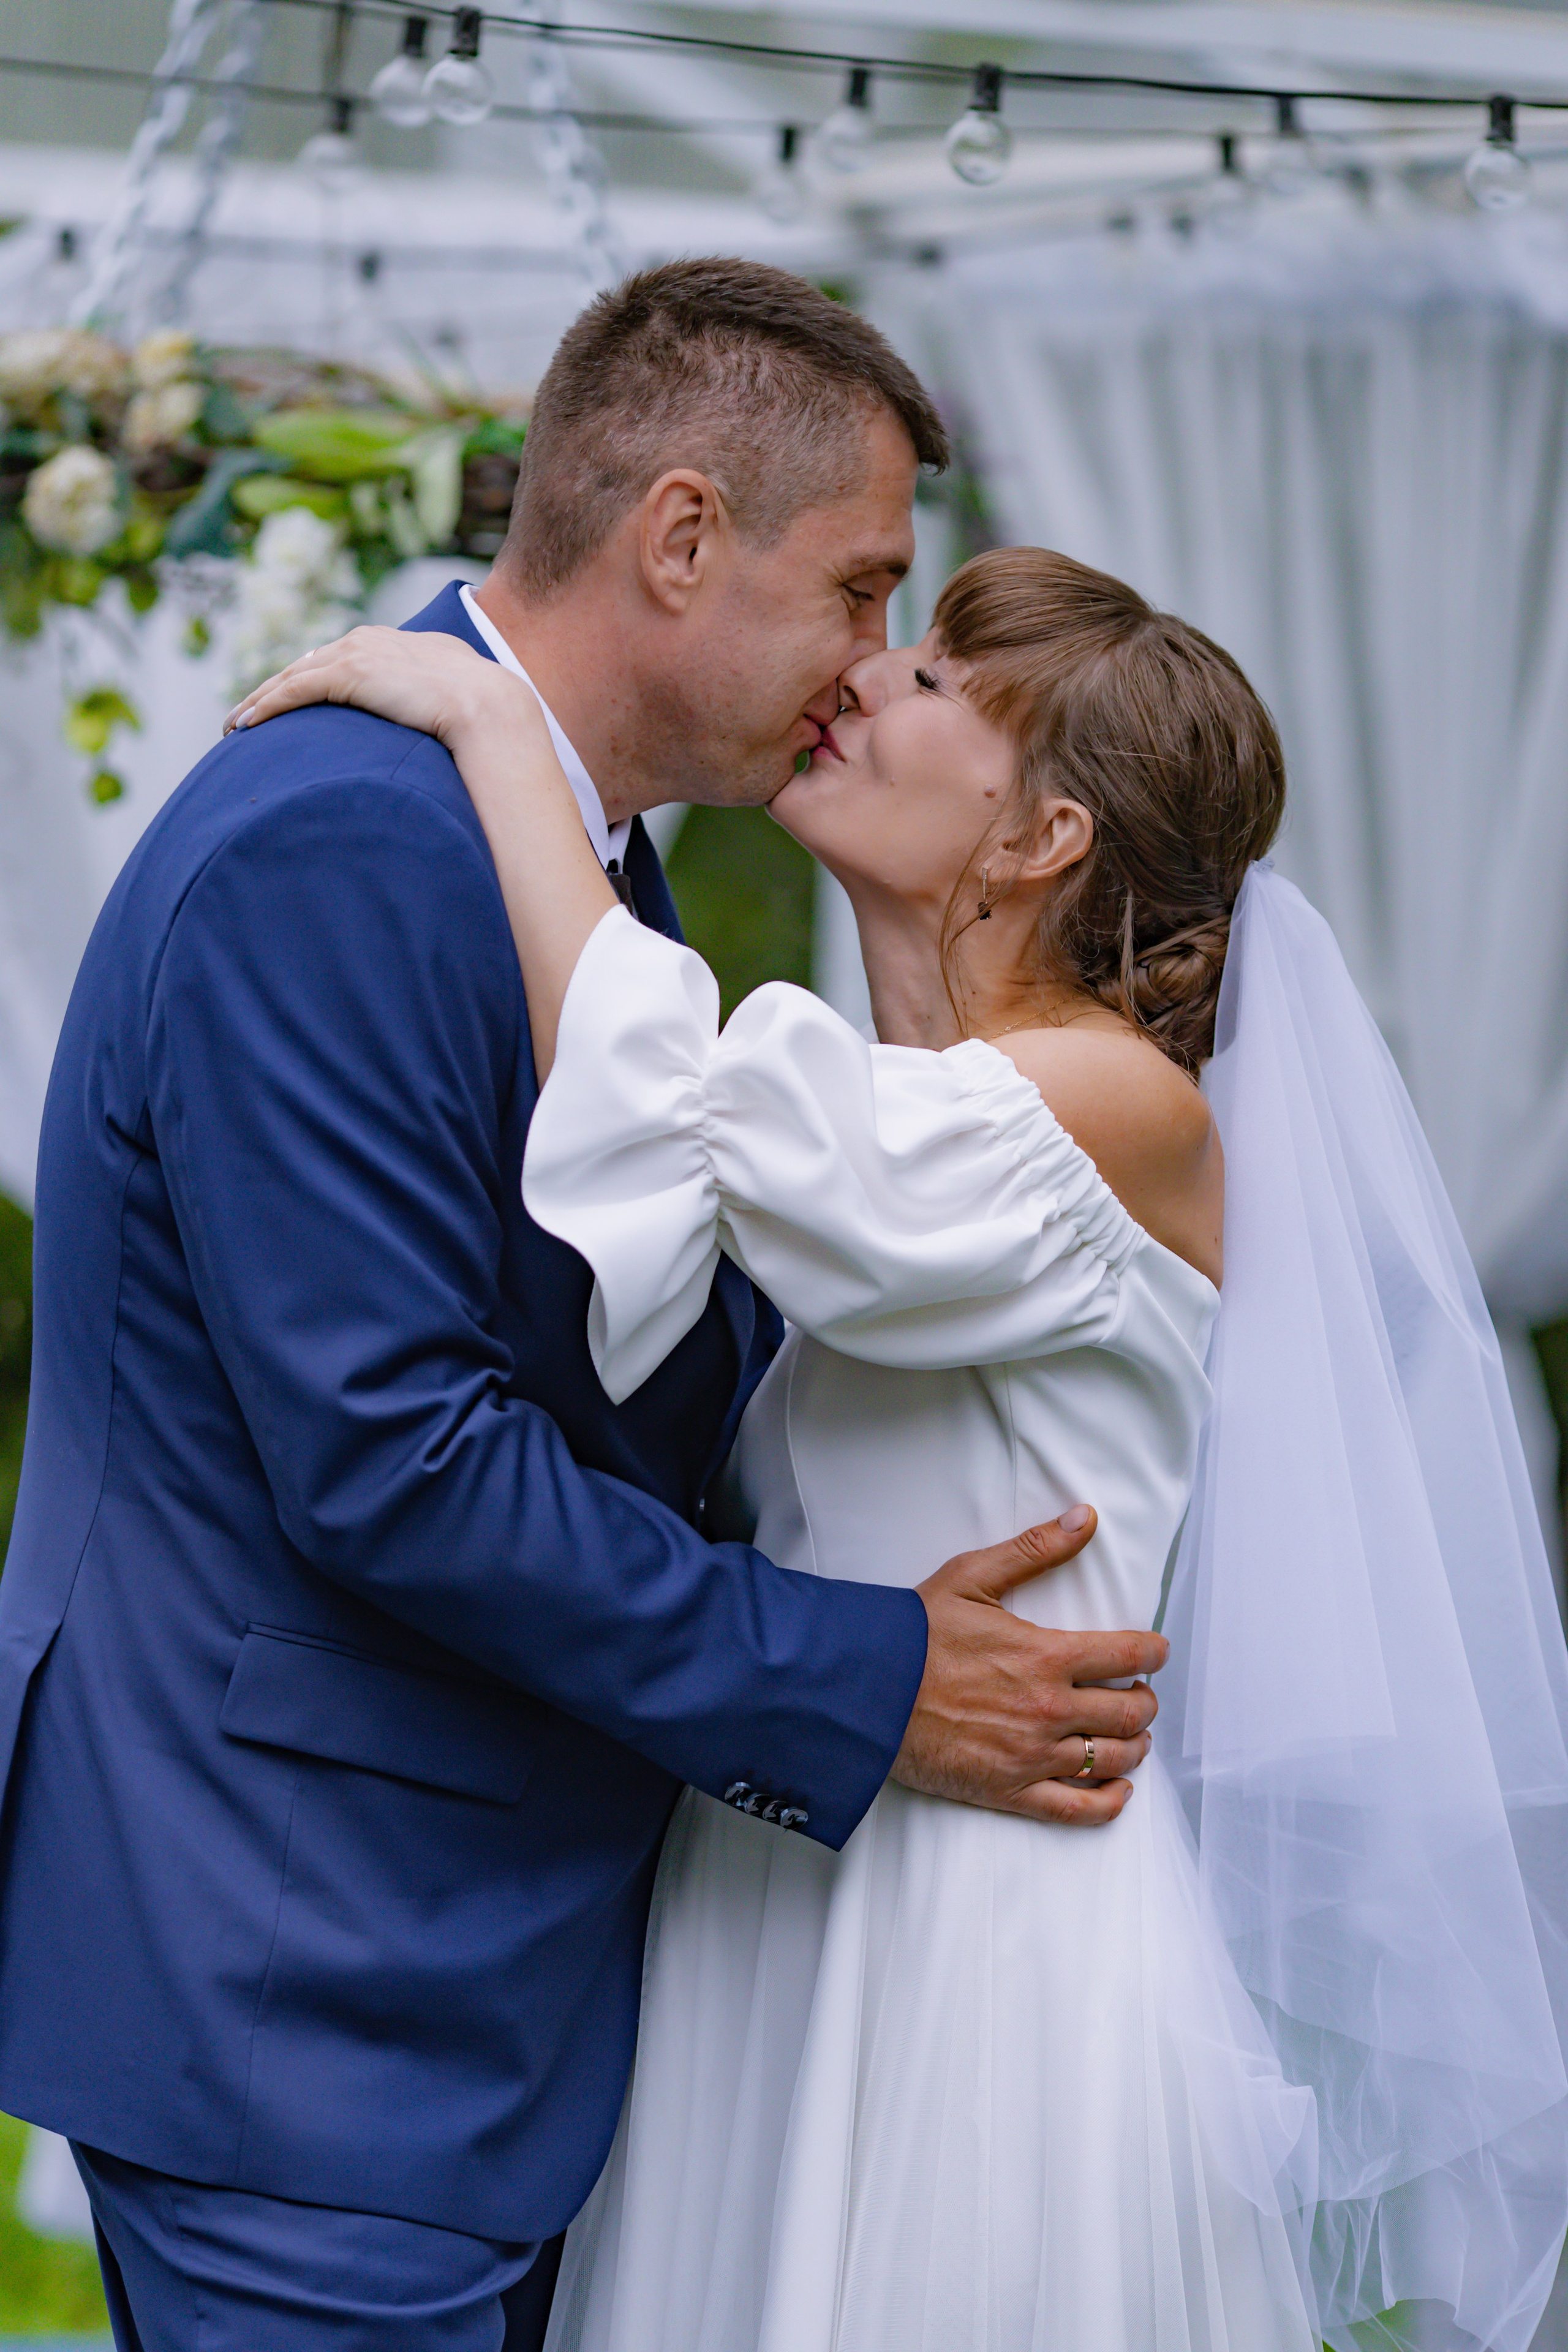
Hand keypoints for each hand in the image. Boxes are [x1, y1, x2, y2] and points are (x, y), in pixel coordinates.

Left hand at [223, 626, 545, 756]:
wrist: (489, 707)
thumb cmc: (482, 711)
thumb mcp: (451, 695)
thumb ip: (431, 696)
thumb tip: (436, 721)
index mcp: (390, 642)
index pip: (335, 660)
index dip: (306, 680)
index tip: (285, 700)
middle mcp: (368, 640)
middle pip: (305, 665)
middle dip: (272, 689)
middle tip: (246, 713)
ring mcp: (356, 654)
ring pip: (291, 676)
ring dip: (259, 701)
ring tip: (235, 723)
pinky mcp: (348, 674)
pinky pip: (294, 691)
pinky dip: (266, 706)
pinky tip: (246, 725)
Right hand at [891, 1506, 1165, 1825]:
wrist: (864, 1692)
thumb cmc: (914, 1634)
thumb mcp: (972, 1576)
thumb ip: (1035, 1548)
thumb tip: (1086, 1519)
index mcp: (1046, 1655)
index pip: (1129, 1655)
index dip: (1154, 1652)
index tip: (1156, 1651)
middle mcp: (1049, 1710)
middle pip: (1131, 1713)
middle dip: (1145, 1701)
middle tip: (1139, 1693)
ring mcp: (1032, 1757)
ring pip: (1113, 1760)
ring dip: (1135, 1747)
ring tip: (1132, 1735)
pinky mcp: (1010, 1793)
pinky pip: (1078, 1810)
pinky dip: (1109, 1802)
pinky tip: (1118, 1790)